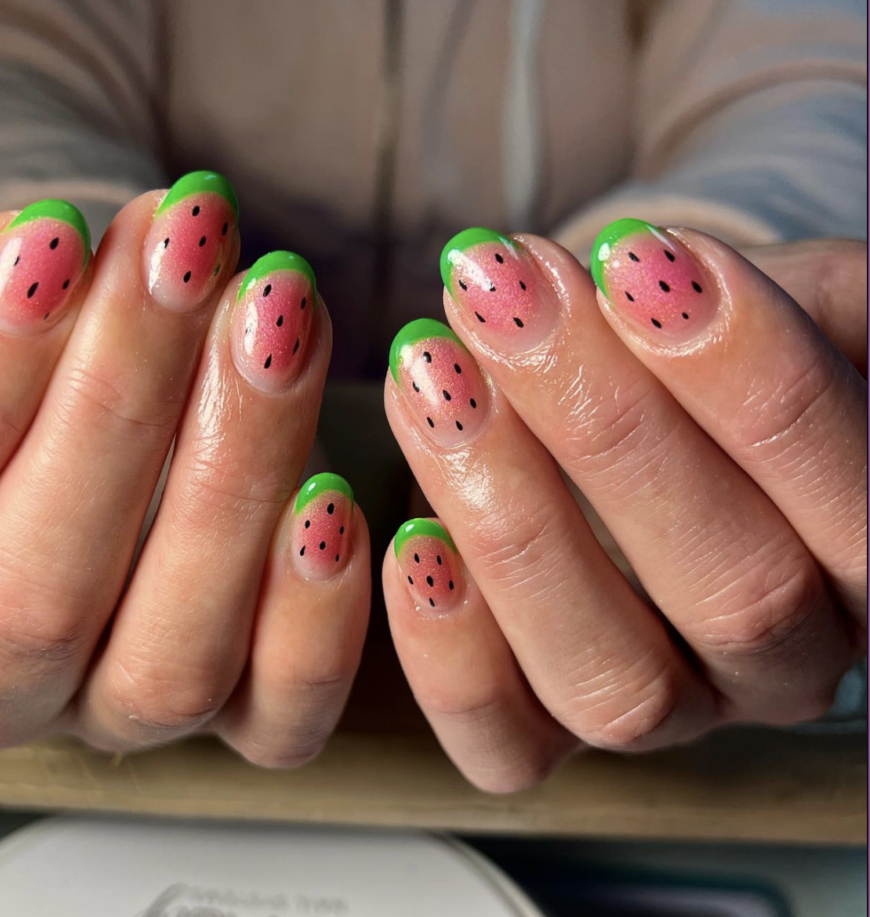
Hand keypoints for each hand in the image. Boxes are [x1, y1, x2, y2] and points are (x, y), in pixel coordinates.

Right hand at [0, 174, 370, 764]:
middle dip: (117, 402)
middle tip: (181, 252)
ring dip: (233, 475)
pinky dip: (315, 612)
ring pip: (168, 661)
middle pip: (33, 600)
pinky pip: (282, 709)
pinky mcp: (238, 713)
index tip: (45, 241)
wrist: (76, 372)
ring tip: (273, 323)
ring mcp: (116, 706)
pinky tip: (333, 492)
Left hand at [383, 225, 865, 791]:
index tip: (637, 258)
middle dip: (608, 426)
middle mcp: (783, 664)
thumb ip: (795, 308)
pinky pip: (504, 742)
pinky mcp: (547, 734)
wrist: (638, 419)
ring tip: (433, 376)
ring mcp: (666, 712)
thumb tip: (707, 280)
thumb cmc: (710, 353)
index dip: (749, 381)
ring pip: (611, 681)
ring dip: (510, 518)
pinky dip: (446, 653)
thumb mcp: (794, 308)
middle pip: (734, 590)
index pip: (852, 501)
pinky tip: (408, 538)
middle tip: (510, 298)